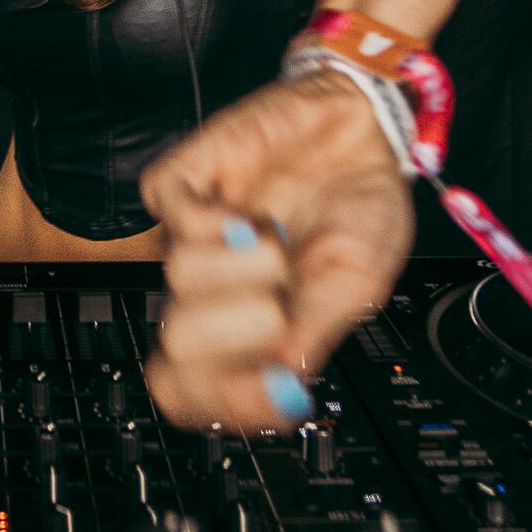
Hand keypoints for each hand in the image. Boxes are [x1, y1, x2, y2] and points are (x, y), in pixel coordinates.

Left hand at [139, 71, 414, 429]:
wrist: (365, 130)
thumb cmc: (361, 208)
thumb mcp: (358, 283)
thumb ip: (313, 333)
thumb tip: (282, 390)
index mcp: (251, 331)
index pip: (193, 391)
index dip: (219, 401)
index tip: (270, 390)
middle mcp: (212, 290)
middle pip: (178, 343)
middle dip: (236, 332)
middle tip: (278, 305)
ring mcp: (193, 236)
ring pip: (177, 277)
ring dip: (239, 267)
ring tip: (275, 245)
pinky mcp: (184, 180)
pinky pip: (166, 210)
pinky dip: (209, 220)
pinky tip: (243, 217)